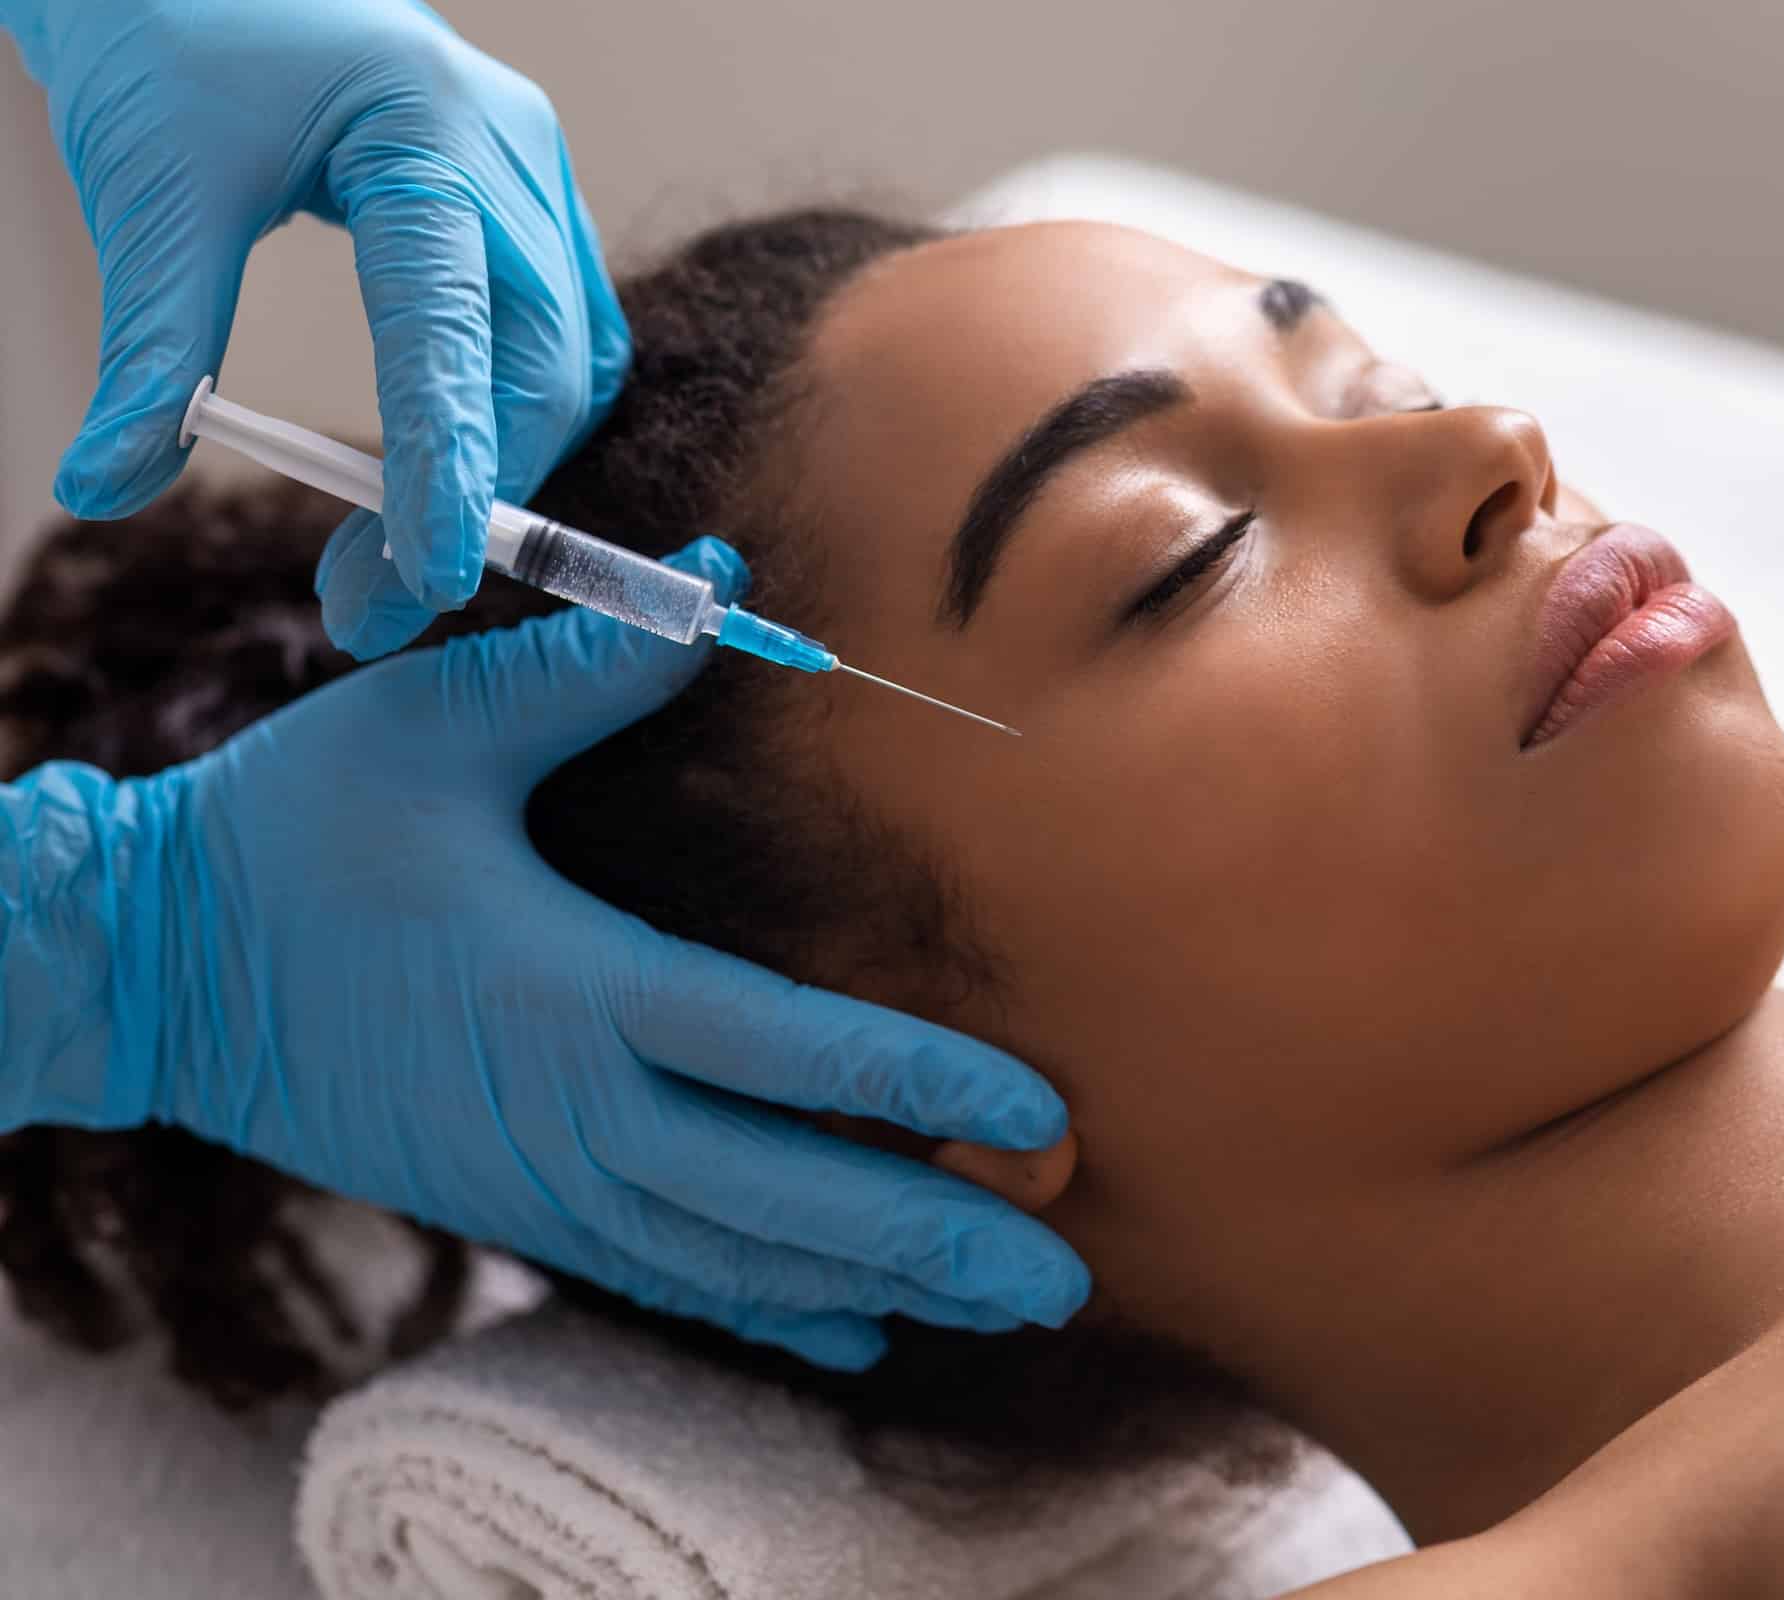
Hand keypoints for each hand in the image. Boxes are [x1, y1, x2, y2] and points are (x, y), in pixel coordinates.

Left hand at [7, 0, 628, 657]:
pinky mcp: (528, 199)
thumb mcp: (152, 192)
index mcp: (427, 132)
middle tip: (374, 601)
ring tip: (403, 551)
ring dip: (505, 466)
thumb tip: (108, 486)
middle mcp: (511, 154)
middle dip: (475, 497)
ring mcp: (535, 175)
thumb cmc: (169, 36)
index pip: (454, 334)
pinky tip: (461, 466)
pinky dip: (521, 413)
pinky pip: (566, 334)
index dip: (448, 469)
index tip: (423, 582)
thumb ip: (151, 351)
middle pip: (539, 369)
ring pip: (570, 364)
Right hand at [125, 541, 1088, 1368]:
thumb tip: (726, 575)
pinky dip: (767, 1306)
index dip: (914, 1084)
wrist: (149, 970)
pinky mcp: (513, 1209)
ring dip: (877, 1284)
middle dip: (933, 1237)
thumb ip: (586, 667)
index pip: (777, 1050)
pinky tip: (857, 1332)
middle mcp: (572, 1112)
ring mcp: (542, 1180)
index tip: (1034, 1110)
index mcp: (570, 989)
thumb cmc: (290, 834)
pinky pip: (664, 1278)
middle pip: (783, 1197)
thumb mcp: (427, 728)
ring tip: (999, 1302)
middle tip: (1060, 1275)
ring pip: (738, 1257)